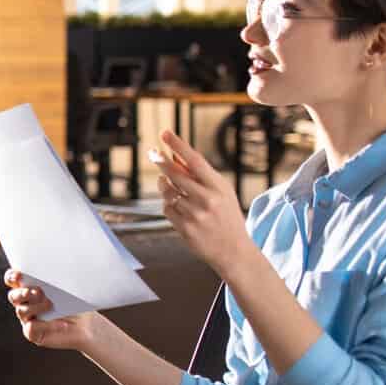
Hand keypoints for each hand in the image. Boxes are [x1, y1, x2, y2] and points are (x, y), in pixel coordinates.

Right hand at [5, 268, 108, 351]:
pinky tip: (62, 324)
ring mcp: (27, 319)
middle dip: (22, 293)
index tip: (18, 275)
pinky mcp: (33, 333)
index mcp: (29, 287)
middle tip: (38, 292)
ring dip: (36, 307)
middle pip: (13, 296)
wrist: (86, 326)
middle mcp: (25, 303)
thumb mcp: (67, 288)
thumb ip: (56, 280)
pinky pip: (32, 328)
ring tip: (51, 305)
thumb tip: (50, 275)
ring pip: (22, 311)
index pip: (12, 279)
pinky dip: (48, 325)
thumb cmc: (75, 303)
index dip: (12, 277)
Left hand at [150, 130, 254, 277]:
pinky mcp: (184, 227)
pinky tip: (177, 205)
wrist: (233, 251)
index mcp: (219, 187)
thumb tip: (176, 157)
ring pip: (167, 191)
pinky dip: (168, 204)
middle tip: (152, 152)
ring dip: (163, 184)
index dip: (178, 146)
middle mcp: (207, 199)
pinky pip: (166, 208)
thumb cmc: (226, 216)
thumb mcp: (222, 193)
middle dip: (161, 160)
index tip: (165, 133)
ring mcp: (195, 214)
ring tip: (167, 182)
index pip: (195, 161)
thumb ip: (201, 177)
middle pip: (175, 174)